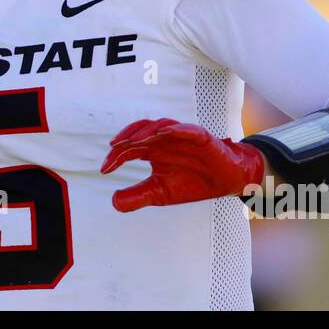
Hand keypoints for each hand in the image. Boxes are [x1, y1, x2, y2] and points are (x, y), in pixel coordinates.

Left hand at [100, 118, 265, 212]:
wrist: (224, 183)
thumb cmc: (191, 183)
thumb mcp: (159, 193)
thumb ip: (137, 196)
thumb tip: (113, 202)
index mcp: (152, 151)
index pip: (128, 148)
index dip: (115, 157)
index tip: (103, 170)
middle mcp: (164, 140)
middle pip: (140, 132)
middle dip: (125, 138)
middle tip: (112, 148)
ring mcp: (181, 136)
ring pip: (160, 126)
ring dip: (146, 131)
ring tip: (133, 141)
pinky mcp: (201, 137)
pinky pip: (188, 129)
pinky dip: (176, 129)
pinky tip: (165, 133)